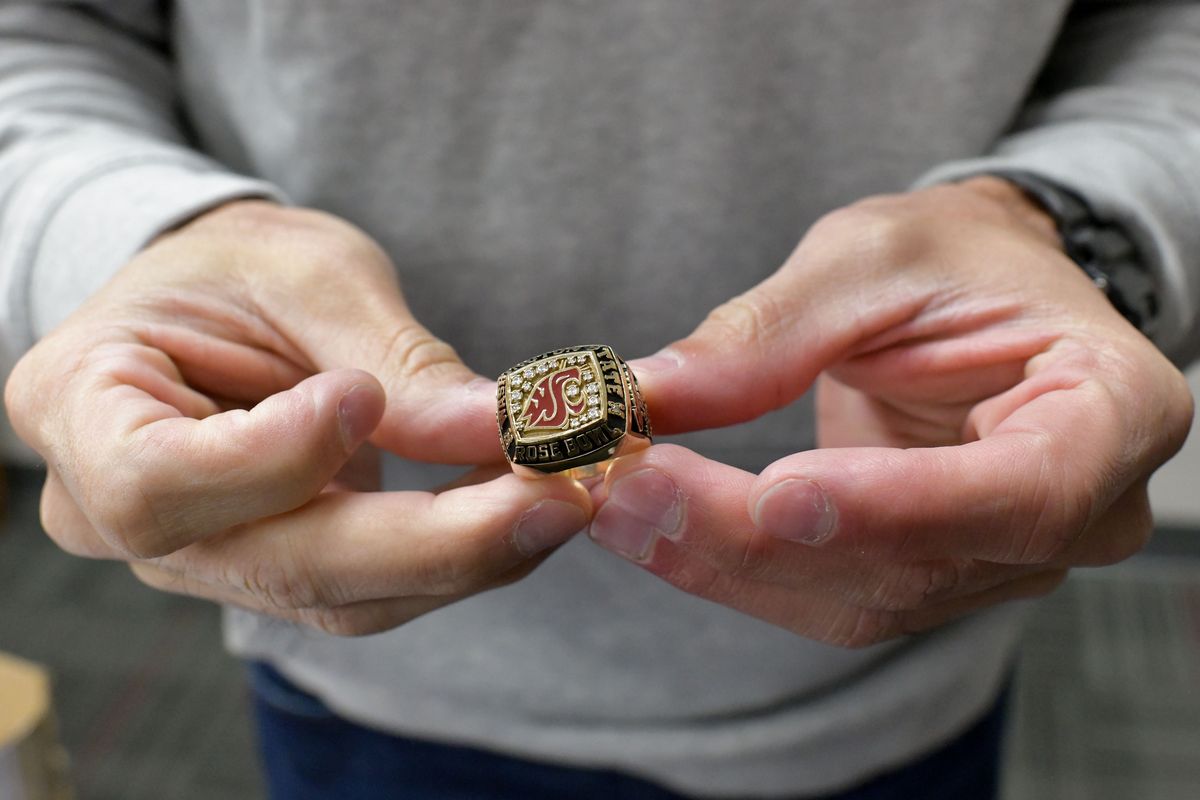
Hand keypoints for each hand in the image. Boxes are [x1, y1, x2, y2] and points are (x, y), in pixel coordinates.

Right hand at [5, 201, 590, 634]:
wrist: (217, 305)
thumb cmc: (235, 269)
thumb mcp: (302, 271)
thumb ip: (390, 354)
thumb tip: (503, 429)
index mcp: (80, 408)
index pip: (156, 479)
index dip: (268, 462)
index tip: (361, 400)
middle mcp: (124, 515)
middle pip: (277, 565)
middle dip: (432, 540)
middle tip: (554, 495)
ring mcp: (208, 559)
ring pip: (342, 598)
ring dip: (470, 554)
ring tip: (567, 493)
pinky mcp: (284, 572)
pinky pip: (377, 591)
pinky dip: (463, 553)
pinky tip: (532, 508)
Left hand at [588, 178, 1192, 646]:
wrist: (973, 298)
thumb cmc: (953, 258)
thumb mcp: (871, 256)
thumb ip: (768, 330)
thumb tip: (647, 394)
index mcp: (1112, 410)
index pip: (1029, 489)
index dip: (902, 505)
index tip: (779, 494)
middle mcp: (1077, 513)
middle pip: (918, 563)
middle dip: (757, 537)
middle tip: (627, 491)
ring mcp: (1000, 560)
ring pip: (857, 599)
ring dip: (720, 559)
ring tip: (613, 501)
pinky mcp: (926, 577)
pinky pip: (823, 595)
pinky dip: (728, 564)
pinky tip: (651, 523)